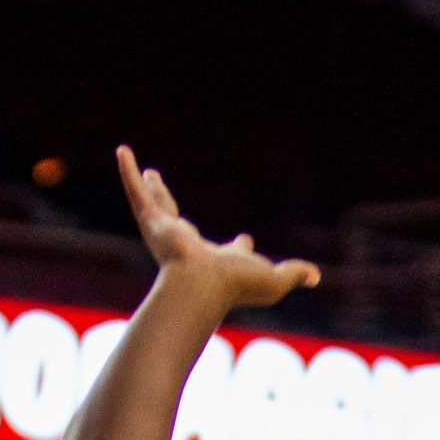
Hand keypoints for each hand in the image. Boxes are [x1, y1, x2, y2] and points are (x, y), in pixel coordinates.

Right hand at [117, 148, 319, 308]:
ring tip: (142, 170)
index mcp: (220, 261)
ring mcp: (168, 234)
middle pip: (183, 224)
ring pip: (155, 206)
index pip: (232, 251)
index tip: (246, 239)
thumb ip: (295, 274)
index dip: (241, 247)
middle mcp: (191, 246)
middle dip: (178, 213)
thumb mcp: (274, 280)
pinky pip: (136, 192)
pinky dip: (127, 173)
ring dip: (147, 189)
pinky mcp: (152, 222)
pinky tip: (122, 151)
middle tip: (172, 196)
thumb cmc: (236, 287)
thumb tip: (317, 277)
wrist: (201, 287)